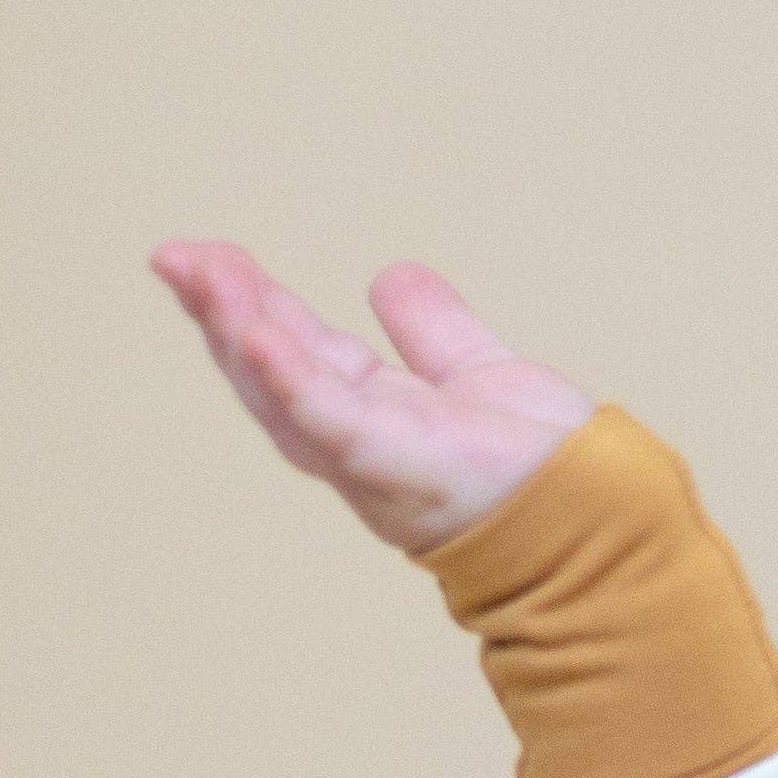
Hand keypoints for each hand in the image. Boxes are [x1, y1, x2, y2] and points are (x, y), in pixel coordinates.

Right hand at [150, 244, 591, 557]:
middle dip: (219, 313)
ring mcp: (373, 460)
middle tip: (172, 256)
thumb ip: (434, 332)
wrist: (605, 521)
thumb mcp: (480, 376)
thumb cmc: (551, 472)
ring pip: (284, 389)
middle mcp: (361, 443)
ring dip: (234, 329)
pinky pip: (328, 420)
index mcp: (378, 418)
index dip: (250, 307)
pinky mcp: (395, 468)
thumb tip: (388, 277)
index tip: (208, 260)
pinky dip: (287, 378)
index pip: (298, 354)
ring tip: (195, 274)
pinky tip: (252, 332)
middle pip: (271, 369)